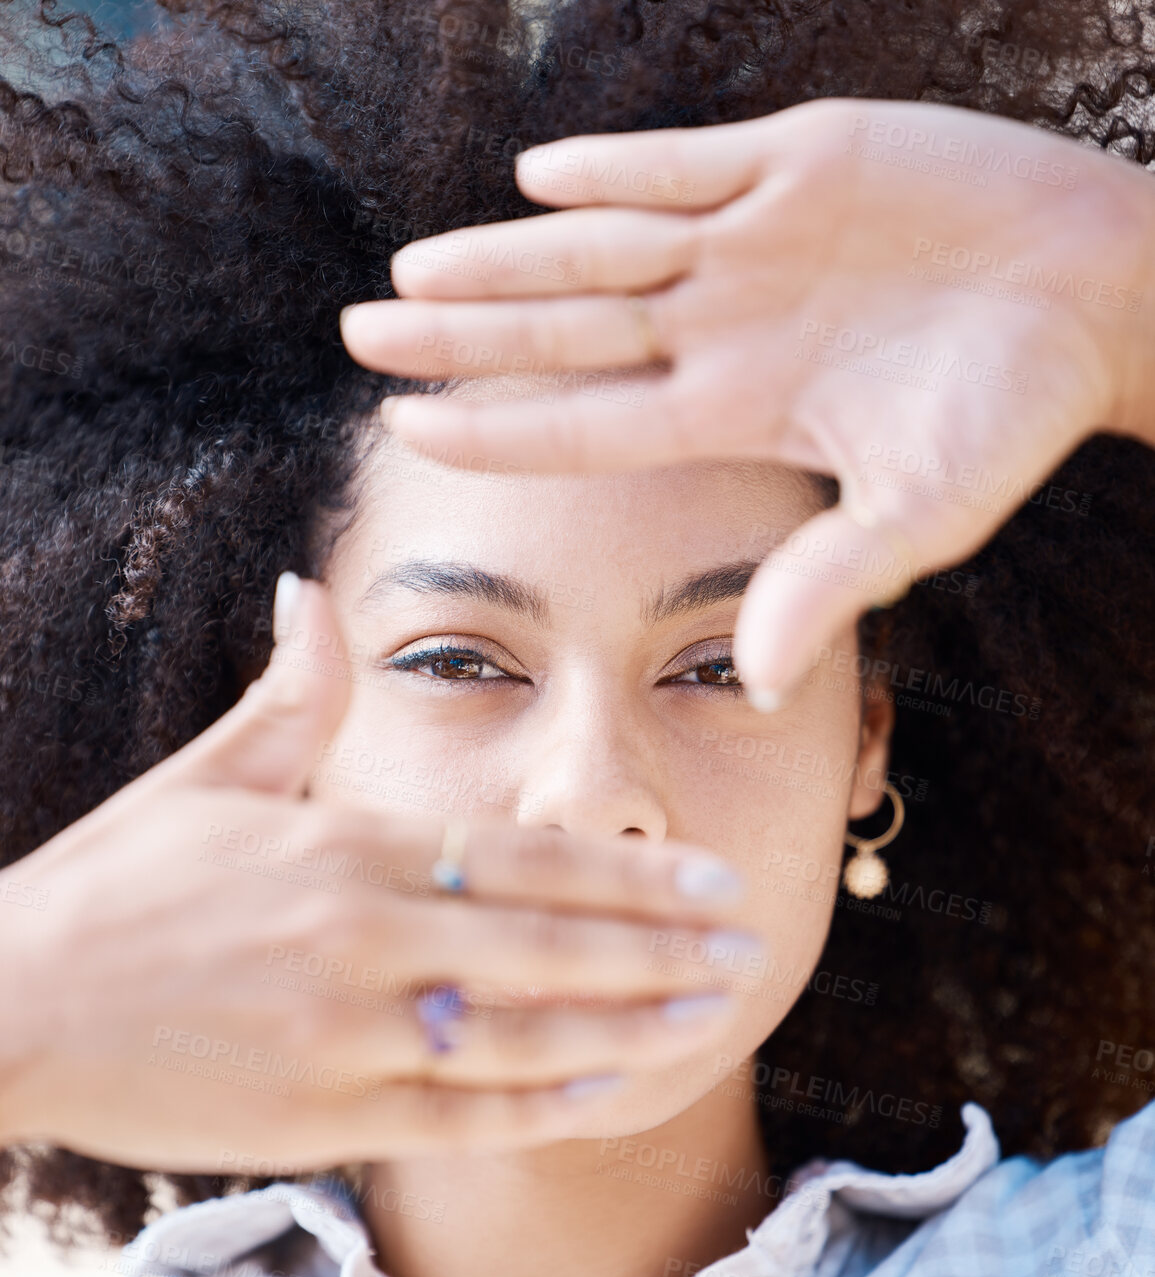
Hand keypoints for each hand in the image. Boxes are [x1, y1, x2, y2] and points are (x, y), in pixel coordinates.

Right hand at [0, 580, 753, 1172]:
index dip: (631, 874)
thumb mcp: (203, 779)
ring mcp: (342, 1034)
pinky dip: (538, 1105)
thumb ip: (289, 696)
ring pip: (522, 1034)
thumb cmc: (111, 889)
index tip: (715, 878)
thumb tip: (312, 595)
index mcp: (343, 847)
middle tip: (754, 946)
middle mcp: (359, 938)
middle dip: (664, 948)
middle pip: (550, 944)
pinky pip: (455, 1117)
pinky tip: (609, 1089)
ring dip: (630, 1025)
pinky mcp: (316, 1115)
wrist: (10, 1004)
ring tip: (713, 1014)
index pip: (524, 858)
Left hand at [340, 97, 1154, 703]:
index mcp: (738, 410)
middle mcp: (725, 326)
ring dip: (509, 257)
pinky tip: (538, 180)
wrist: (1098, 295)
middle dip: (464, 336)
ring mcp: (755, 241)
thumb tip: (750, 682)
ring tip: (412, 269)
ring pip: (604, 246)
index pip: (590, 424)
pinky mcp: (802, 159)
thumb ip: (829, 580)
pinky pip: (689, 163)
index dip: (499, 428)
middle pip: (568, 332)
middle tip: (358, 336)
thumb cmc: (1013, 414)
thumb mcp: (921, 513)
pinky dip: (619, 170)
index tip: (407, 432)